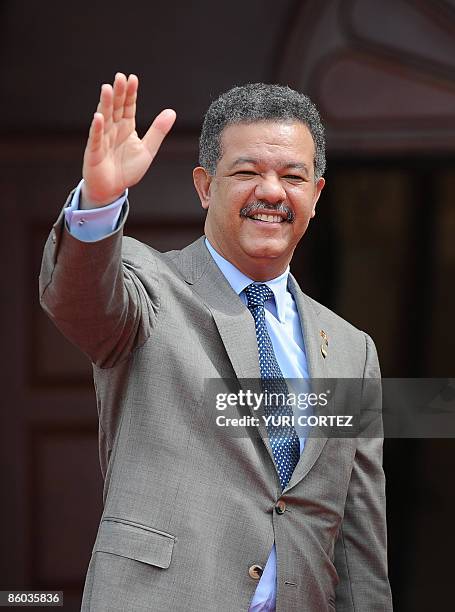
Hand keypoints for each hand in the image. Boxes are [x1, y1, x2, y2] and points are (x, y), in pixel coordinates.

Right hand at [81, 73, 175, 207]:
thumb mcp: (147, 150)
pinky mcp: (94, 151)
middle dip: (118, 93)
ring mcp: (103, 138)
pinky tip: (99, 117)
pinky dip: (97, 128)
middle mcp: (113, 129)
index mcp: (126, 127)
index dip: (130, 93)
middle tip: (120, 77)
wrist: (112, 189)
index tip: (133, 79)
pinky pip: (96, 138)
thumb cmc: (127, 170)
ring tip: (107, 89)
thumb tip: (172, 112)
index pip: (128, 106)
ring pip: (105, 118)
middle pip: (116, 108)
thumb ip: (158, 131)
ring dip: (105, 104)